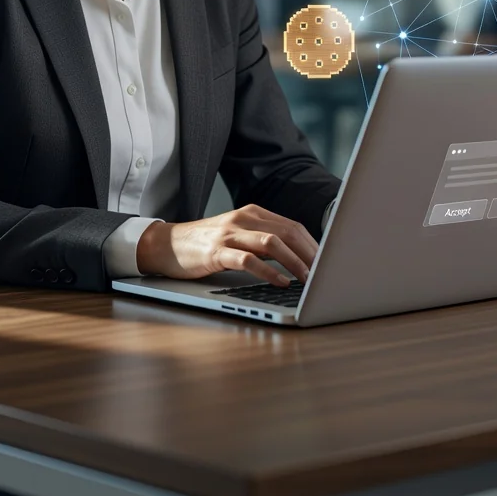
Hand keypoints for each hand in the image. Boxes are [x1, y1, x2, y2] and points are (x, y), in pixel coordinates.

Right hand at [135, 205, 318, 286]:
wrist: (168, 244)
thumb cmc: (207, 245)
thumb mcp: (239, 236)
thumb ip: (264, 241)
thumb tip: (299, 259)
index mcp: (253, 213)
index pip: (292, 226)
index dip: (313, 245)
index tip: (329, 263)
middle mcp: (244, 219)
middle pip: (287, 232)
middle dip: (310, 253)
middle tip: (325, 272)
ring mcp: (229, 234)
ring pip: (272, 242)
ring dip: (294, 262)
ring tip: (308, 278)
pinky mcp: (216, 251)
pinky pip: (248, 260)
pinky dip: (268, 272)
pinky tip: (279, 282)